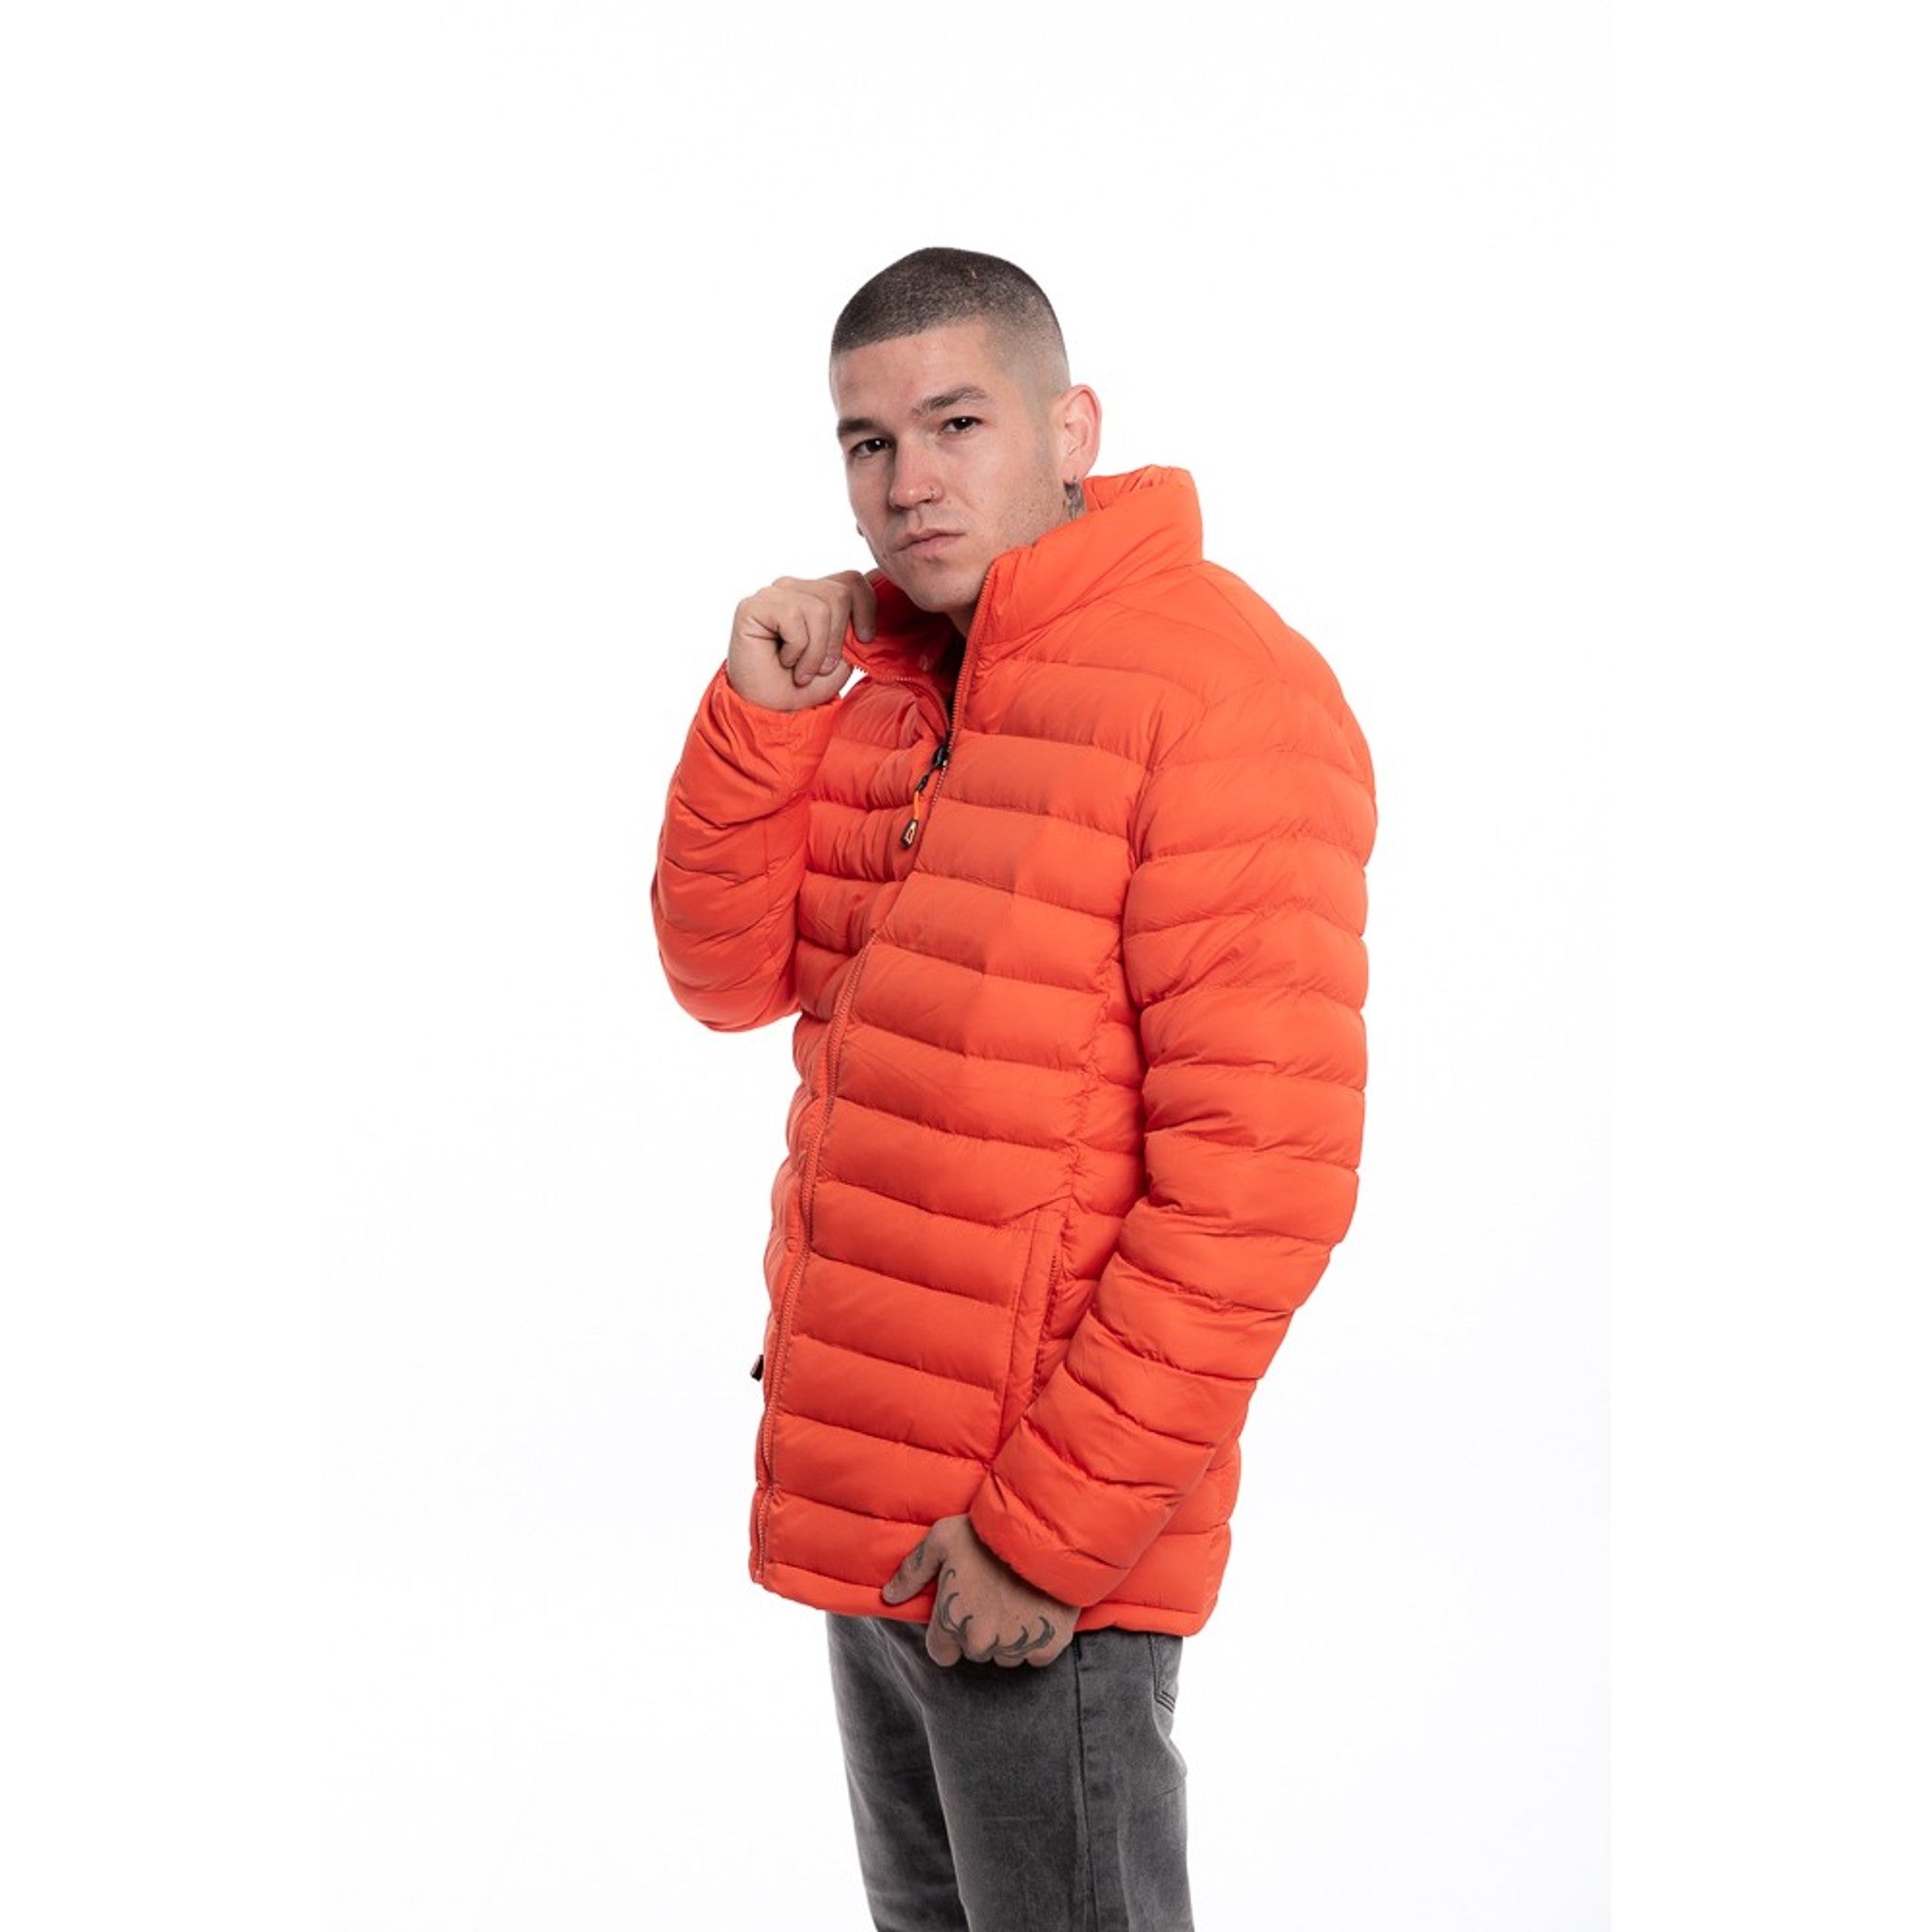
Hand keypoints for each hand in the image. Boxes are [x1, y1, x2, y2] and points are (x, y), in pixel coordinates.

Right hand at [726, 571, 874, 712]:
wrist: (770, 711)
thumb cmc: (803, 686)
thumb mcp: (842, 660)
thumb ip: (854, 631)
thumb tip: (867, 615)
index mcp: (816, 596)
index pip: (852, 580)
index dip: (867, 607)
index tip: (865, 639)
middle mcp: (795, 589)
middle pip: (839, 593)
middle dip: (837, 640)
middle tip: (822, 667)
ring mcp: (773, 594)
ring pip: (819, 608)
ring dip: (815, 651)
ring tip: (802, 670)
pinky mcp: (753, 606)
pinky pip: (793, 617)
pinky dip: (796, 650)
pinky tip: (784, 661)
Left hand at [882, 1515, 1076, 1667]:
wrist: (1044, 1534)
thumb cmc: (988, 1532)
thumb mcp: (941, 1539)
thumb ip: (912, 1571)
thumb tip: (888, 1596)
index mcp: (952, 1622)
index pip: (941, 1653)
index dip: (949, 1633)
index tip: (961, 1612)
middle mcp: (981, 1643)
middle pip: (975, 1650)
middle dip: (981, 1630)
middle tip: (992, 1595)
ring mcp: (1016, 1646)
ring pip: (1007, 1654)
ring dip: (1009, 1636)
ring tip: (1017, 1599)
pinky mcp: (1048, 1646)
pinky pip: (1037, 1654)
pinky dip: (1039, 1637)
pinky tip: (1038, 1608)